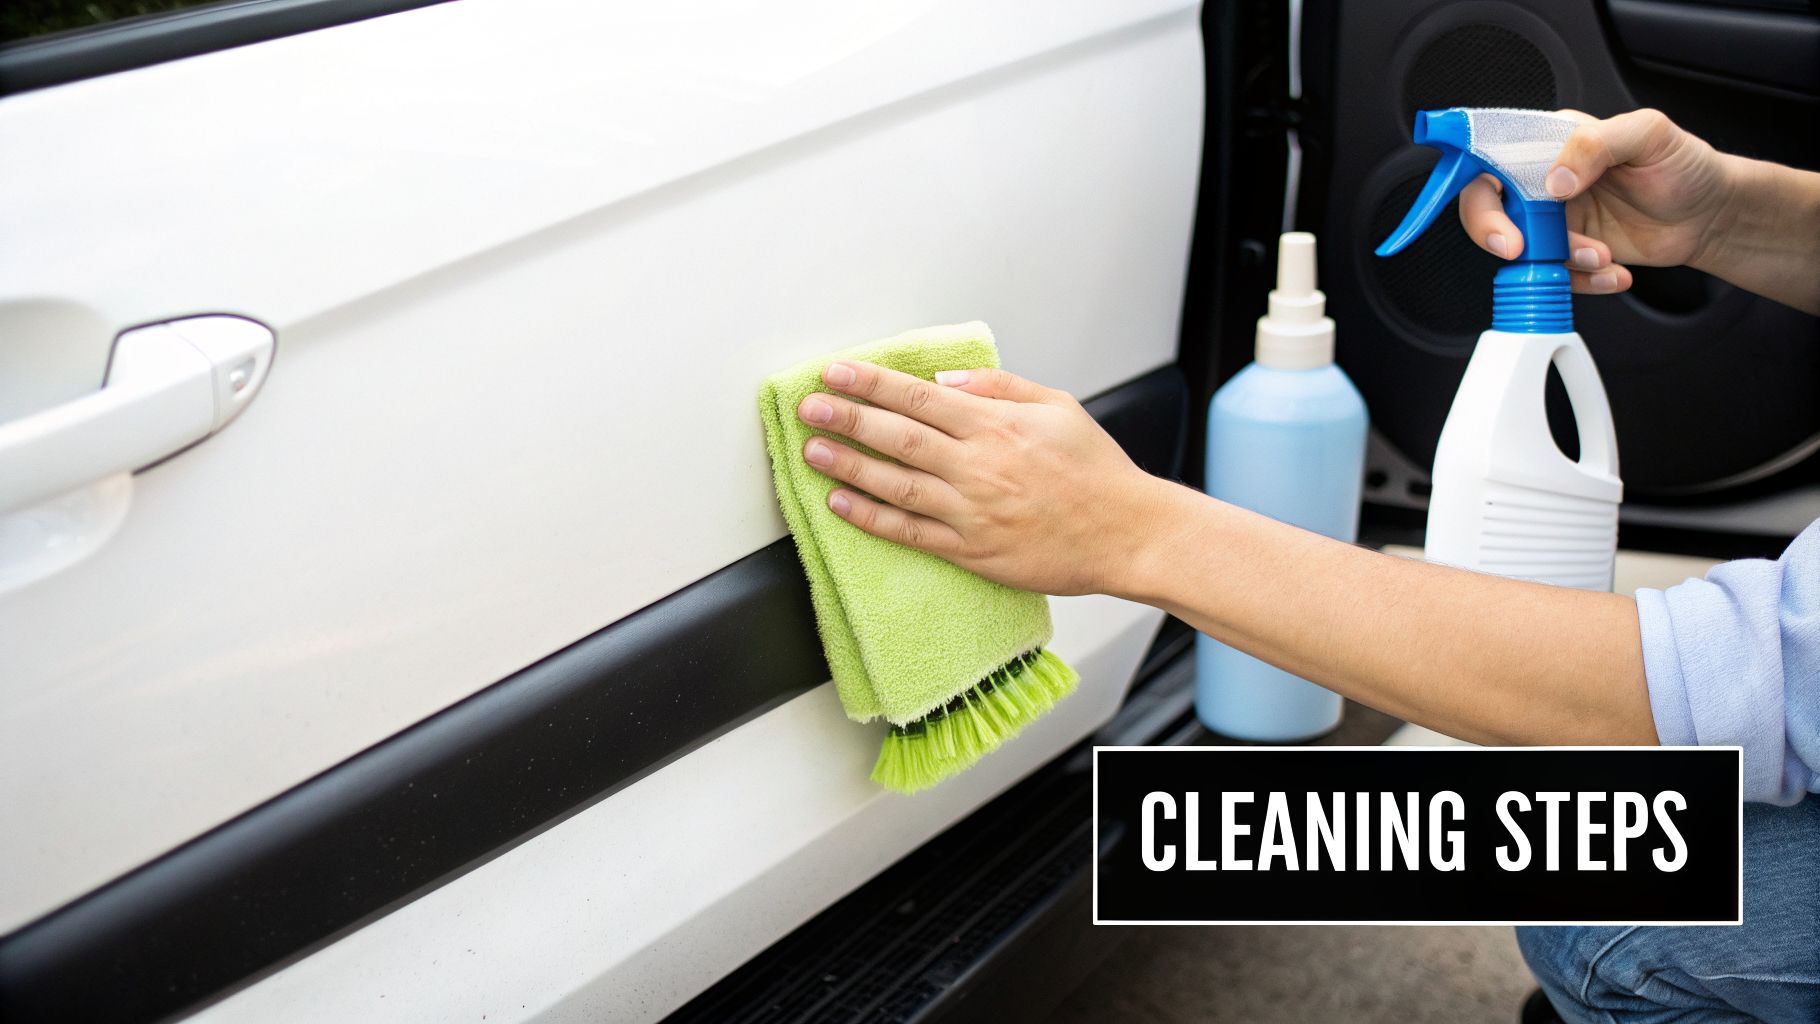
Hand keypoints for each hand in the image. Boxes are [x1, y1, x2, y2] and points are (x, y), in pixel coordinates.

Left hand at [795, 360, 1163, 595]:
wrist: (1126, 534)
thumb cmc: (1095, 471)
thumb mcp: (1057, 406)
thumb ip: (998, 388)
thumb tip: (943, 381)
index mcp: (996, 426)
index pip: (918, 397)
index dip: (872, 383)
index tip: (836, 371)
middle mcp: (978, 467)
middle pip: (898, 438)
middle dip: (848, 418)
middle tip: (809, 406)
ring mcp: (971, 512)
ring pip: (896, 485)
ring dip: (849, 466)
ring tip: (812, 451)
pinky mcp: (971, 551)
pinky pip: (911, 533)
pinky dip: (872, 518)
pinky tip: (841, 504)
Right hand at [1457, 108, 1733, 294]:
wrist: (1710, 215)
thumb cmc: (1685, 165)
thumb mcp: (1648, 134)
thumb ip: (1594, 145)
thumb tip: (1553, 180)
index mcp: (1552, 142)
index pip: (1491, 156)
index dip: (1480, 189)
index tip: (1499, 218)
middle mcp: (1544, 181)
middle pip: (1487, 208)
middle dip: (1497, 234)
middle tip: (1523, 250)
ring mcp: (1555, 220)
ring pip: (1522, 250)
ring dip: (1559, 262)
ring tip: (1603, 257)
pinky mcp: (1570, 252)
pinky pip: (1554, 275)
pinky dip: (1582, 281)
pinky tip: (1614, 271)